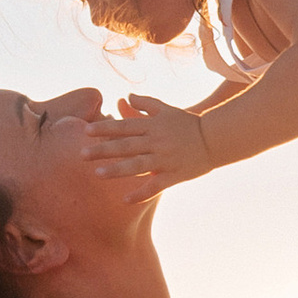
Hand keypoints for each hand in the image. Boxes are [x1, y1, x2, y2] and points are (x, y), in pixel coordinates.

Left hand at [84, 93, 216, 192]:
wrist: (215, 139)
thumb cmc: (188, 124)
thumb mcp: (167, 109)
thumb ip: (145, 104)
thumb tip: (125, 96)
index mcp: (153, 126)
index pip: (124, 126)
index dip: (105, 128)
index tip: (85, 131)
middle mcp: (157, 142)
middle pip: (126, 146)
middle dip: (103, 149)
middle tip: (82, 154)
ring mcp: (165, 159)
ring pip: (138, 166)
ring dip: (118, 170)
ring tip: (98, 174)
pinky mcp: (175, 175)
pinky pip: (155, 186)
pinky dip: (141, 194)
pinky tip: (125, 200)